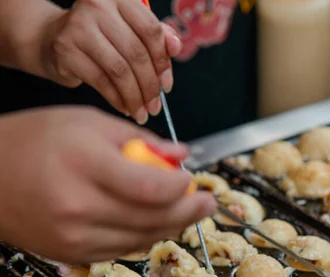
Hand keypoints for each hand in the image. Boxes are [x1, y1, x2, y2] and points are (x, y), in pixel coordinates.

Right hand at [0, 106, 215, 262]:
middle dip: (189, 212)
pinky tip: (152, 222)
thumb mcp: (88, 122)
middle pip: (154, 219)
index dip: (181, 188)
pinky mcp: (70, 254)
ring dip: (171, 227)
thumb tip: (181, 154)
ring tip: (185, 210)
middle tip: (207, 202)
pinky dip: (143, 237)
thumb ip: (139, 139)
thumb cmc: (35, 140)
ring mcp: (73, 236)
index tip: (193, 180)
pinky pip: (122, 250)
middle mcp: (78, 206)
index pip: (151, 187)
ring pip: (142, 239)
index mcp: (84, 165)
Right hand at [40, 0, 181, 122]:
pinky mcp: (66, 49)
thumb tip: (176, 47)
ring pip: (119, 70)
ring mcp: (79, 27)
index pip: (150, 30)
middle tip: (156, 106)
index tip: (167, 86)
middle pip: (136, 53)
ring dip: (135, 97)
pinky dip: (117, 99)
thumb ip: (157, 37)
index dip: (163, 61)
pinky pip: (101, 81)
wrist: (53, 39)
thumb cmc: (101, 36)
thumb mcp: (130, 31)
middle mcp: (98, 7)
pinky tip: (125, 107)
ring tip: (142, 112)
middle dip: (150, 86)